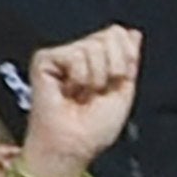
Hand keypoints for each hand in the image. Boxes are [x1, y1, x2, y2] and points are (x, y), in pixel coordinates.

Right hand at [21, 25, 144, 176]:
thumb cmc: (95, 126)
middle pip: (110, 34)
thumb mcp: (124, 88)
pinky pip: (76, 54)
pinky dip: (80, 76)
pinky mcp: (44, 60)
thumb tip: (132, 32)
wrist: (75, 144)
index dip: (127, 56)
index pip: (120, 34)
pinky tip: (68, 91)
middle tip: (98, 91)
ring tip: (82, 94)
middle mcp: (80, 55)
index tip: (118, 82)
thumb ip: (129, 58)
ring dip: (97, 77)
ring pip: (94, 45)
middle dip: (114, 67)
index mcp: (100, 60)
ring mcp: (62, 56)